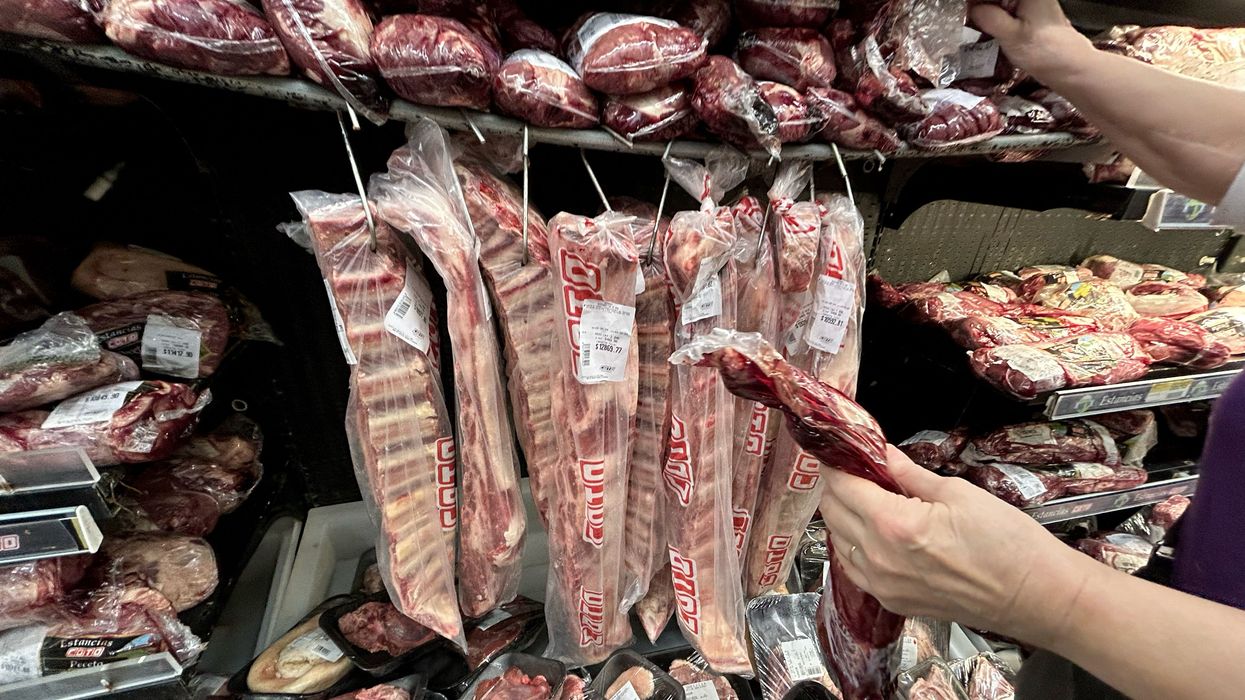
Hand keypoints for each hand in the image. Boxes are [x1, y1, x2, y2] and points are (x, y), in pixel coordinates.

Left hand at [820, 446, 1102, 644]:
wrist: (1036, 596)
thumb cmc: (1008, 543)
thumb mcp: (958, 493)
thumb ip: (909, 473)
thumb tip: (881, 452)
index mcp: (893, 525)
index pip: (842, 486)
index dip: (836, 464)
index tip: (838, 450)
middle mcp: (879, 559)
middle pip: (833, 512)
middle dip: (839, 486)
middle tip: (859, 469)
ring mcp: (883, 585)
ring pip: (839, 541)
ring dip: (844, 516)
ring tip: (870, 498)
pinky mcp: (893, 602)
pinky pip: (854, 568)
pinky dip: (854, 545)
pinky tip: (875, 532)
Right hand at [970, 0, 1094, 79]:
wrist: (1070, 67)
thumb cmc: (1044, 51)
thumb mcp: (1010, 34)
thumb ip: (988, 17)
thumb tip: (971, 9)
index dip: (976, 3)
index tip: (963, 10)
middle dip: (980, 5)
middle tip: (964, 16)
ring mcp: (1030, 3)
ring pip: (1000, 3)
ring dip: (985, 9)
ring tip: (970, 21)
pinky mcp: (1029, 12)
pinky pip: (1005, 7)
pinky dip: (993, 14)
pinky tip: (982, 23)